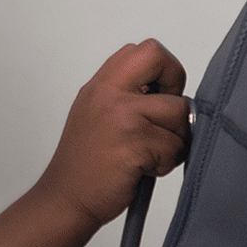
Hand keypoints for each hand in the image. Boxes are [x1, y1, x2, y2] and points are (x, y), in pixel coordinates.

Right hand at [34, 39, 189, 227]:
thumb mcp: (95, 111)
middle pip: (160, 58)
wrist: (66, 197)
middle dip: (176, 84)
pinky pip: (175, 146)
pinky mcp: (134, 145)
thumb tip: (171, 92)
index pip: (145, 49)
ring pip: (179, 112)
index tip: (161, 94)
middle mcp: (109, 93)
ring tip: (151, 152)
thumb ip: (126, 93)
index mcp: (101, 83)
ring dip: (175, 137)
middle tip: (167, 113)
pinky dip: (167, 162)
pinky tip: (144, 168)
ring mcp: (122, 117)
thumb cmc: (86, 161)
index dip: (164, 69)